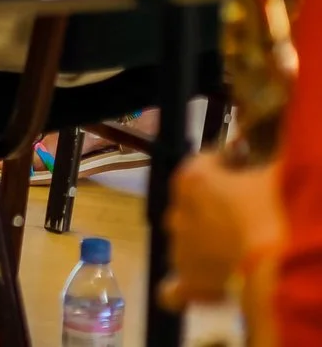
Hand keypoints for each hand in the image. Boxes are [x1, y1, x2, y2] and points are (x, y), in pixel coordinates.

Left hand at [161, 154, 284, 308]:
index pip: (208, 161)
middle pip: (195, 200)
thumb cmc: (276, 212)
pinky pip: (174, 290)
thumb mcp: (272, 175)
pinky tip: (205, 289)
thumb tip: (259, 160)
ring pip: (187, 238)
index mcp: (191, 177)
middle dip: (217, 202)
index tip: (248, 168)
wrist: (278, 262)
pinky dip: (185, 288)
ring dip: (206, 239)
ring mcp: (179, 246)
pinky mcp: (188, 280)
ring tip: (239, 249)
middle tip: (250, 212)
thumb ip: (260, 165)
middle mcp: (177, 209)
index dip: (231, 165)